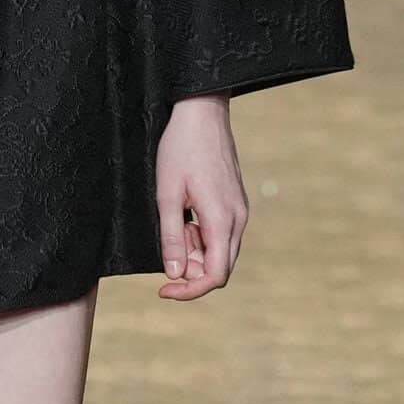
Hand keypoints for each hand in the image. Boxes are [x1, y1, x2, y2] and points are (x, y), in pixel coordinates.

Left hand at [154, 94, 247, 301]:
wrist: (202, 113)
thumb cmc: (180, 149)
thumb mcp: (167, 195)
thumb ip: (172, 237)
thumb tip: (174, 274)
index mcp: (222, 220)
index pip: (215, 276)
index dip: (190, 291)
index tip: (164, 289)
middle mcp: (238, 219)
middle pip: (219, 267)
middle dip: (190, 269)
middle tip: (167, 246)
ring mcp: (239, 211)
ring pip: (220, 251)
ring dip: (195, 250)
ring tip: (175, 221)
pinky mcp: (235, 203)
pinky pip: (221, 234)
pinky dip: (201, 236)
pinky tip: (186, 215)